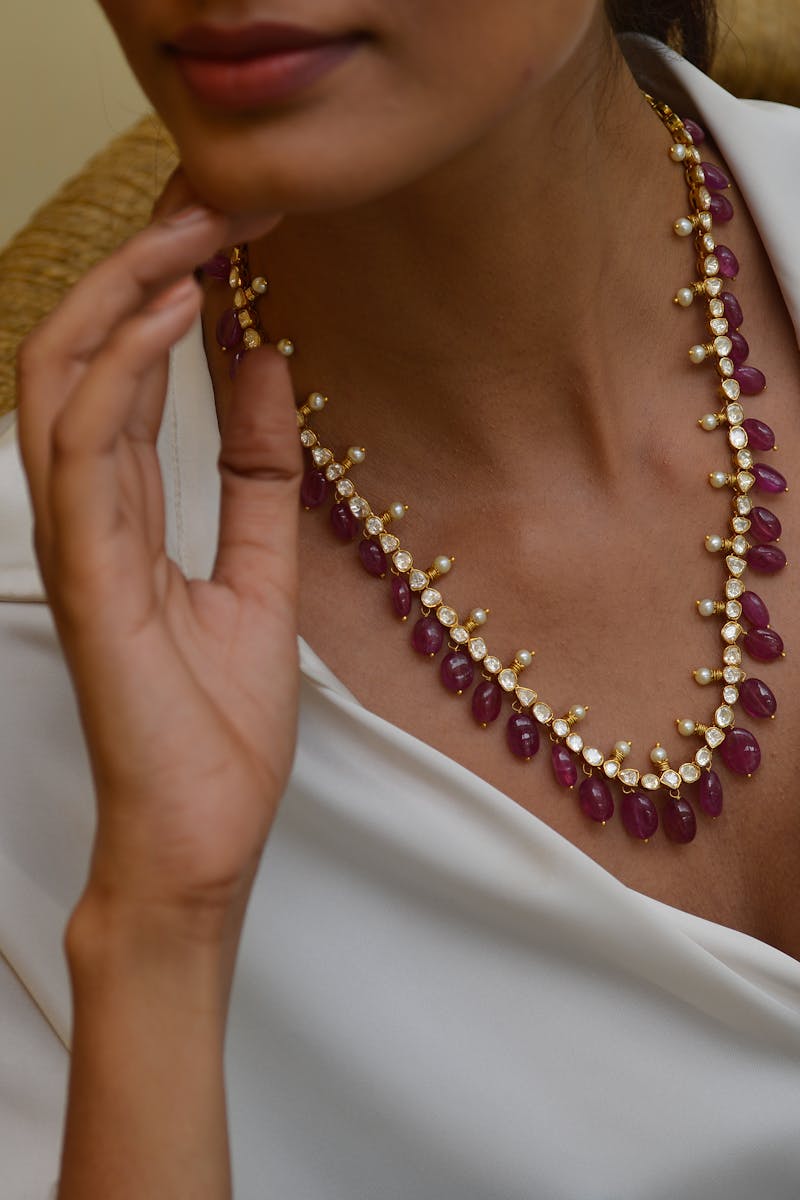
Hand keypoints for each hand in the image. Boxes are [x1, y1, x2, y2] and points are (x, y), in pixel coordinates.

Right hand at [17, 177, 299, 932]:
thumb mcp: (261, 576)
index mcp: (126, 513)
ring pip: (63, 380)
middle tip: (207, 203)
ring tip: (191, 230)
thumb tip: (267, 370)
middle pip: (85, 356)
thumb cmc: (217, 727)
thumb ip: (258, 478)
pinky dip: (123, 369)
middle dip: (137, 266)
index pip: (126, 375)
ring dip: (122, 293)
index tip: (224, 230)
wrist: (199, 836)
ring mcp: (79, 540)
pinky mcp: (87, 575)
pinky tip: (172, 312)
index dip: (163, 292)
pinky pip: (84, 447)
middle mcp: (89, 512)